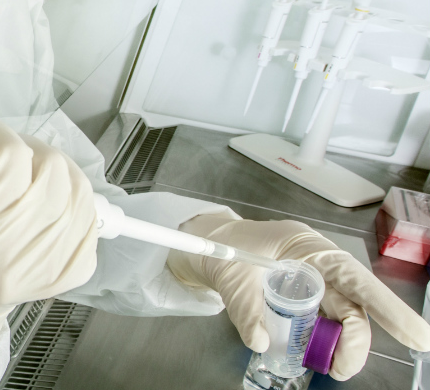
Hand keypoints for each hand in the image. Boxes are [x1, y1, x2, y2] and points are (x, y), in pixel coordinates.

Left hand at [167, 216, 429, 380]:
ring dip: (340, 345)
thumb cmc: (221, 246)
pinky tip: (318, 355)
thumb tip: (261, 340)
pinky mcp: (301, 298)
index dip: (387, 306)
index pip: (355, 277)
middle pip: (353, 304)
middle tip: (340, 368)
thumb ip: (245, 308)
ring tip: (330, 367)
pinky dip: (322, 341)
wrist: (205, 246)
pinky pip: (322, 322)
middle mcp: (317, 264)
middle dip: (355, 340)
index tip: (416, 335)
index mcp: (306, 247)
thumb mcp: (230, 275)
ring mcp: (311, 282)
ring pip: (341, 317)